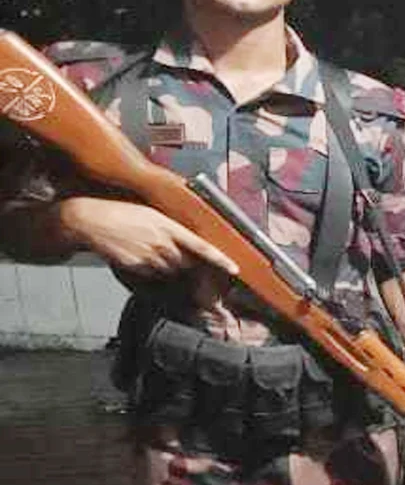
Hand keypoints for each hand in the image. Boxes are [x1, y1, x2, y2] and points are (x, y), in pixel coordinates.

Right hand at [56, 197, 237, 277]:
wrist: (91, 220)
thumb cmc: (120, 211)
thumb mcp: (151, 213)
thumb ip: (170, 228)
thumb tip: (185, 238)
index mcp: (169, 227)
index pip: (202, 248)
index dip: (220, 261)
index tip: (234, 269)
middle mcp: (162, 244)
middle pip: (187, 262)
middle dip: (186, 261)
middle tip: (169, 249)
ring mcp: (149, 258)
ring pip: (170, 270)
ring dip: (167, 265)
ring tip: (148, 247)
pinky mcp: (136, 267)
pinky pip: (151, 273)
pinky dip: (150, 268)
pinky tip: (137, 253)